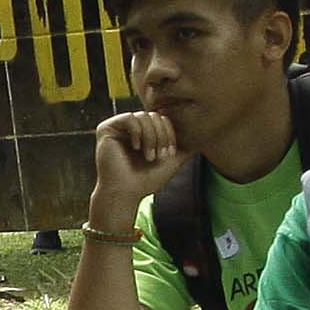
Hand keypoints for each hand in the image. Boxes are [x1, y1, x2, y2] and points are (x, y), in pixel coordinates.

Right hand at [87, 109, 190, 225]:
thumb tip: (203, 139)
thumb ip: (185, 149)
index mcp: (143, 132)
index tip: (170, 154)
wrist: (126, 193)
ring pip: (144, 116)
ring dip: (151, 137)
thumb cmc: (146, 180)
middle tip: (160, 156)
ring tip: (149, 156)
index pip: (162, 120)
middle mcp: (129, 127)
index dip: (170, 134)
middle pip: (154, 116)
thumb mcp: (172, 161)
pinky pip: (129, 118)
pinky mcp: (106, 128)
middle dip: (161, 135)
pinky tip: (136, 147)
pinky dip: (137, 132)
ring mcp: (117, 127)